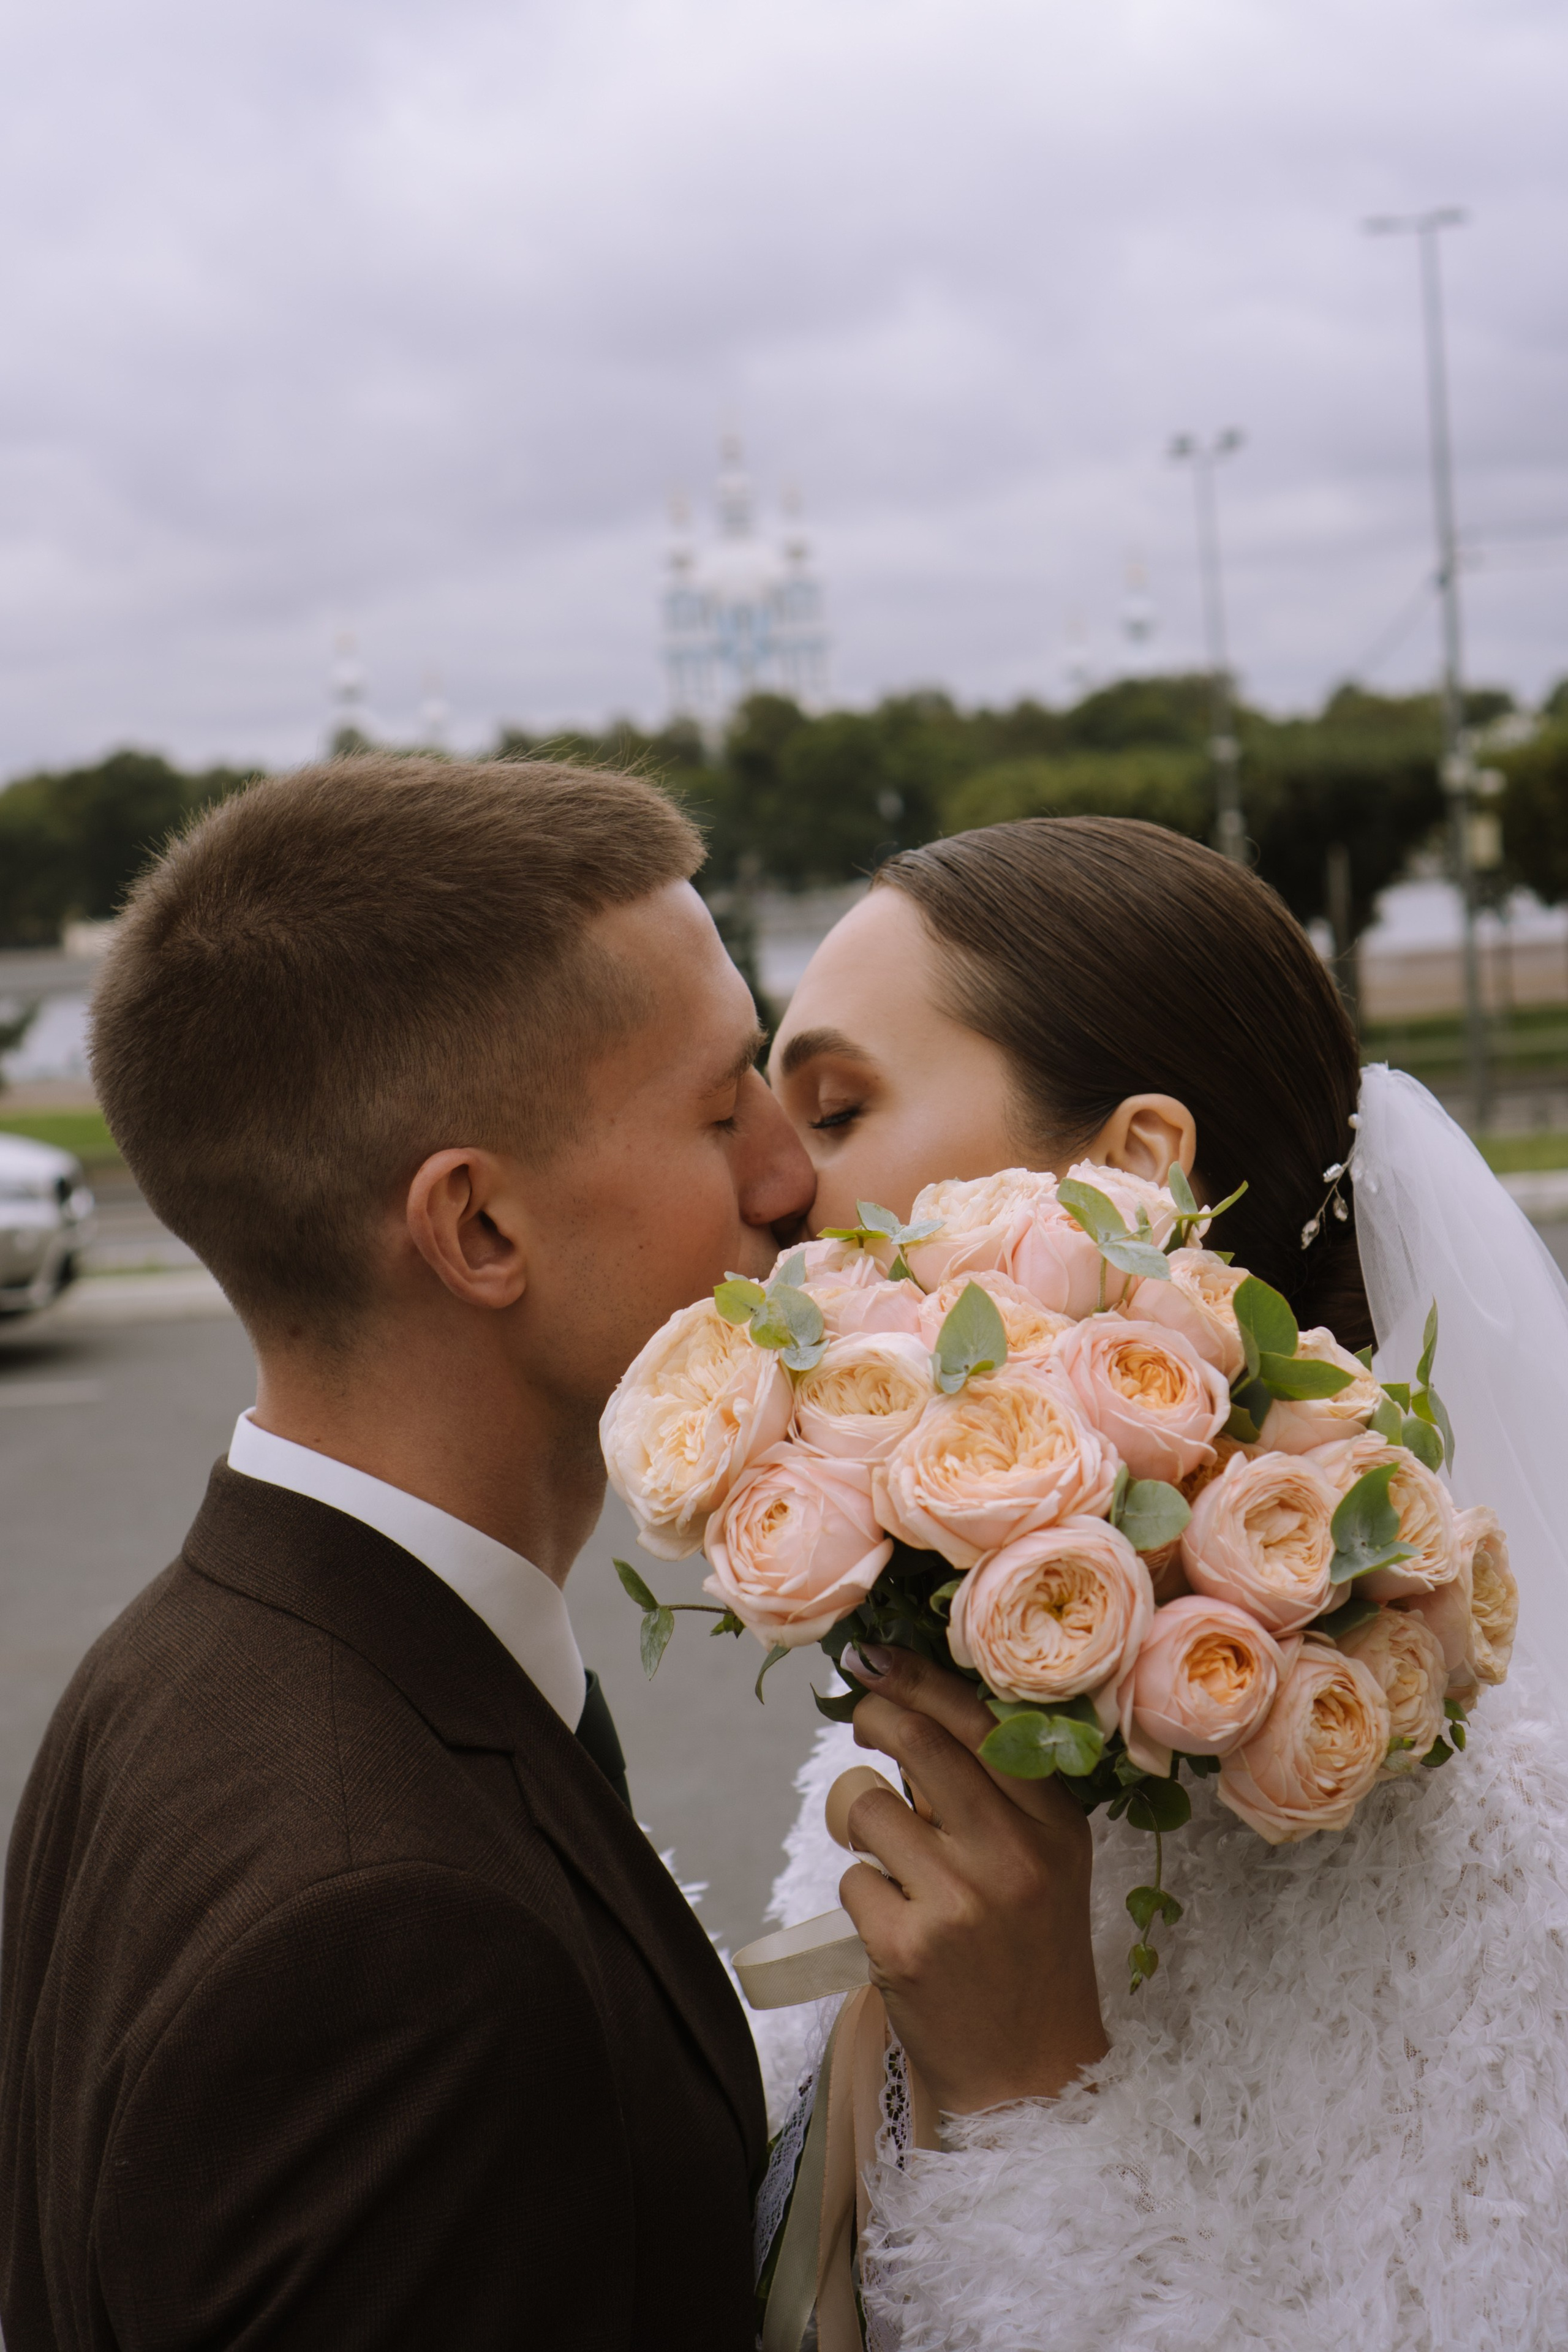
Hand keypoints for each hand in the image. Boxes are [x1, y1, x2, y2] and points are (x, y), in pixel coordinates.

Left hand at [835, 1643, 1107, 2115]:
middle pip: (917, 1743)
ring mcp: (959, 1902)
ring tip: (893, 1861)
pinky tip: (896, 1925)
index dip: (918, 1678)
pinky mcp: (906, 1947)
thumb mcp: (1047, 1867)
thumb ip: (997, 1796)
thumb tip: (913, 1713)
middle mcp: (1014, 1856)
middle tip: (861, 1718)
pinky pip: (851, 1879)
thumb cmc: (1030, 1959)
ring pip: (869, 1808)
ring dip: (863, 1825)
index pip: (980, 1723)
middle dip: (873, 1715)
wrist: (1032, 2079)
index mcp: (1055, 1826)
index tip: (874, 1656)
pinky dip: (863, 1895)